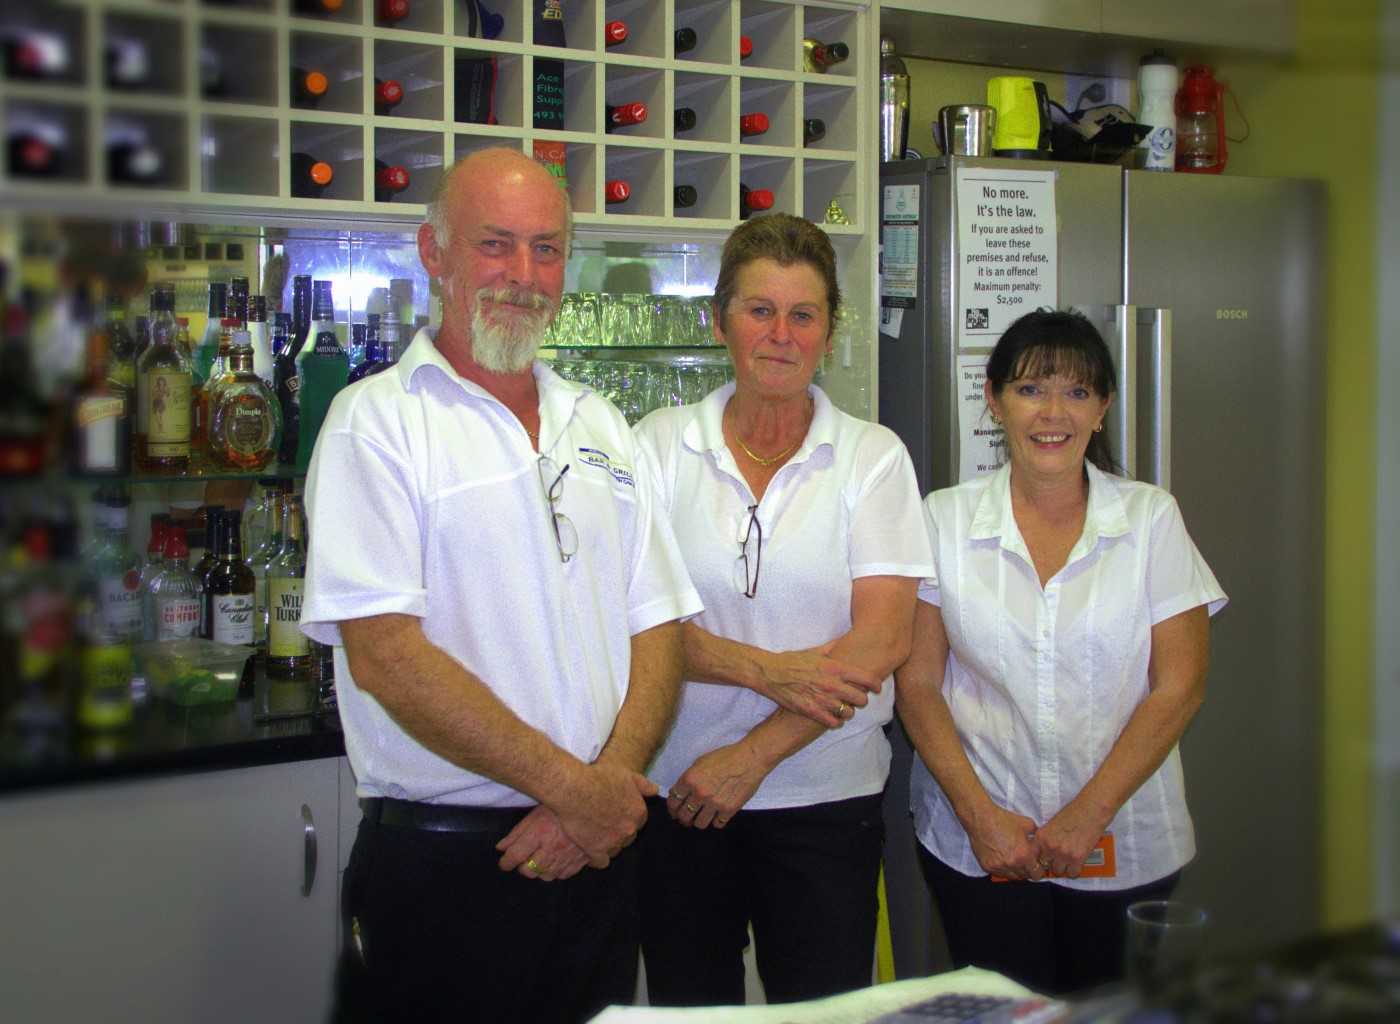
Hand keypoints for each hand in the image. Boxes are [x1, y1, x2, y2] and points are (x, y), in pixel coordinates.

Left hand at [496, 806, 588, 880]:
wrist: (593, 806)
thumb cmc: (561, 806)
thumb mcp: (536, 813)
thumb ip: (517, 832)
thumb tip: (501, 848)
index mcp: (539, 834)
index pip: (515, 856)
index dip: (505, 862)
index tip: (504, 863)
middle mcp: (551, 848)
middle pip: (528, 871)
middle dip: (522, 868)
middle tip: (522, 860)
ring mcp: (566, 856)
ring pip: (545, 876)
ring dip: (538, 871)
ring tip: (538, 861)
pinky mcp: (579, 860)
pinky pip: (562, 875)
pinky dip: (556, 872)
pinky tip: (555, 862)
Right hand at [550, 760, 654, 868]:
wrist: (573, 789)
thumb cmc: (598, 777)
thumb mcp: (625, 774)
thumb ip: (643, 784)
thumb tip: (655, 791)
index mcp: (638, 812)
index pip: (637, 823)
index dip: (624, 818)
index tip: (613, 815)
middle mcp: (629, 829)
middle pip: (627, 837)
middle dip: (617, 832)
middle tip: (602, 823)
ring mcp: (613, 842)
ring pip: (615, 850)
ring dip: (607, 845)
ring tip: (593, 835)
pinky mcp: (596, 851)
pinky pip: (601, 862)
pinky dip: (596, 857)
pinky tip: (588, 848)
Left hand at [667, 741, 770, 829]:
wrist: (750, 759)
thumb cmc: (725, 757)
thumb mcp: (700, 762)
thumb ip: (688, 779)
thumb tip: (679, 793)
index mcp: (690, 779)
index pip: (673, 802)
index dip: (672, 808)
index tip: (674, 811)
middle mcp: (700, 793)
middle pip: (684, 816)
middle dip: (683, 818)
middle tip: (686, 817)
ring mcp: (714, 804)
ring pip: (699, 824)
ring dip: (699, 821)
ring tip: (702, 816)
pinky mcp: (729, 810)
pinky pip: (717, 824)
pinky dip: (716, 821)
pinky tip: (717, 815)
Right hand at [756, 643, 880, 727]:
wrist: (770, 673)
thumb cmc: (793, 660)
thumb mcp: (815, 651)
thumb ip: (834, 648)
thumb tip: (846, 639)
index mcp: (834, 668)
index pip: (866, 679)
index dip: (875, 685)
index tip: (876, 688)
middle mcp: (831, 684)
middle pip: (861, 699)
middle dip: (861, 700)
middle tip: (857, 699)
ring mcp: (822, 699)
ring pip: (849, 713)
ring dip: (849, 712)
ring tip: (845, 709)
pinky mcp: (811, 711)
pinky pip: (834, 722)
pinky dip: (836, 721)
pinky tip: (834, 717)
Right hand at [965, 802, 1043, 880]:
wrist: (981, 818)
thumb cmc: (1002, 819)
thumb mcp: (1027, 824)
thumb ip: (1037, 837)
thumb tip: (1042, 844)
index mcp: (1024, 855)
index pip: (1037, 874)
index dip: (1039, 870)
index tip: (1037, 865)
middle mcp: (1012, 864)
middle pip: (1026, 877)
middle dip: (1027, 870)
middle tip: (1025, 860)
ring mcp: (999, 867)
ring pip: (1013, 877)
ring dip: (1015, 870)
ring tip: (1014, 858)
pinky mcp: (987, 867)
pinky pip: (1000, 873)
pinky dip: (1003, 868)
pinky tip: (1003, 857)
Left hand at [1035, 802, 1110, 878]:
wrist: (1091, 810)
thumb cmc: (1073, 814)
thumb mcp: (1051, 825)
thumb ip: (1045, 839)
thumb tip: (1042, 854)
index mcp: (1041, 837)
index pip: (1033, 857)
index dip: (1040, 860)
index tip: (1045, 861)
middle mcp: (1049, 846)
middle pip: (1046, 866)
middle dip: (1052, 863)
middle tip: (1060, 859)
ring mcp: (1063, 853)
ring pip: (1059, 871)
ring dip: (1064, 867)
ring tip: (1069, 859)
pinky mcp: (1077, 858)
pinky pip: (1072, 873)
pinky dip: (1075, 870)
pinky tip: (1077, 862)